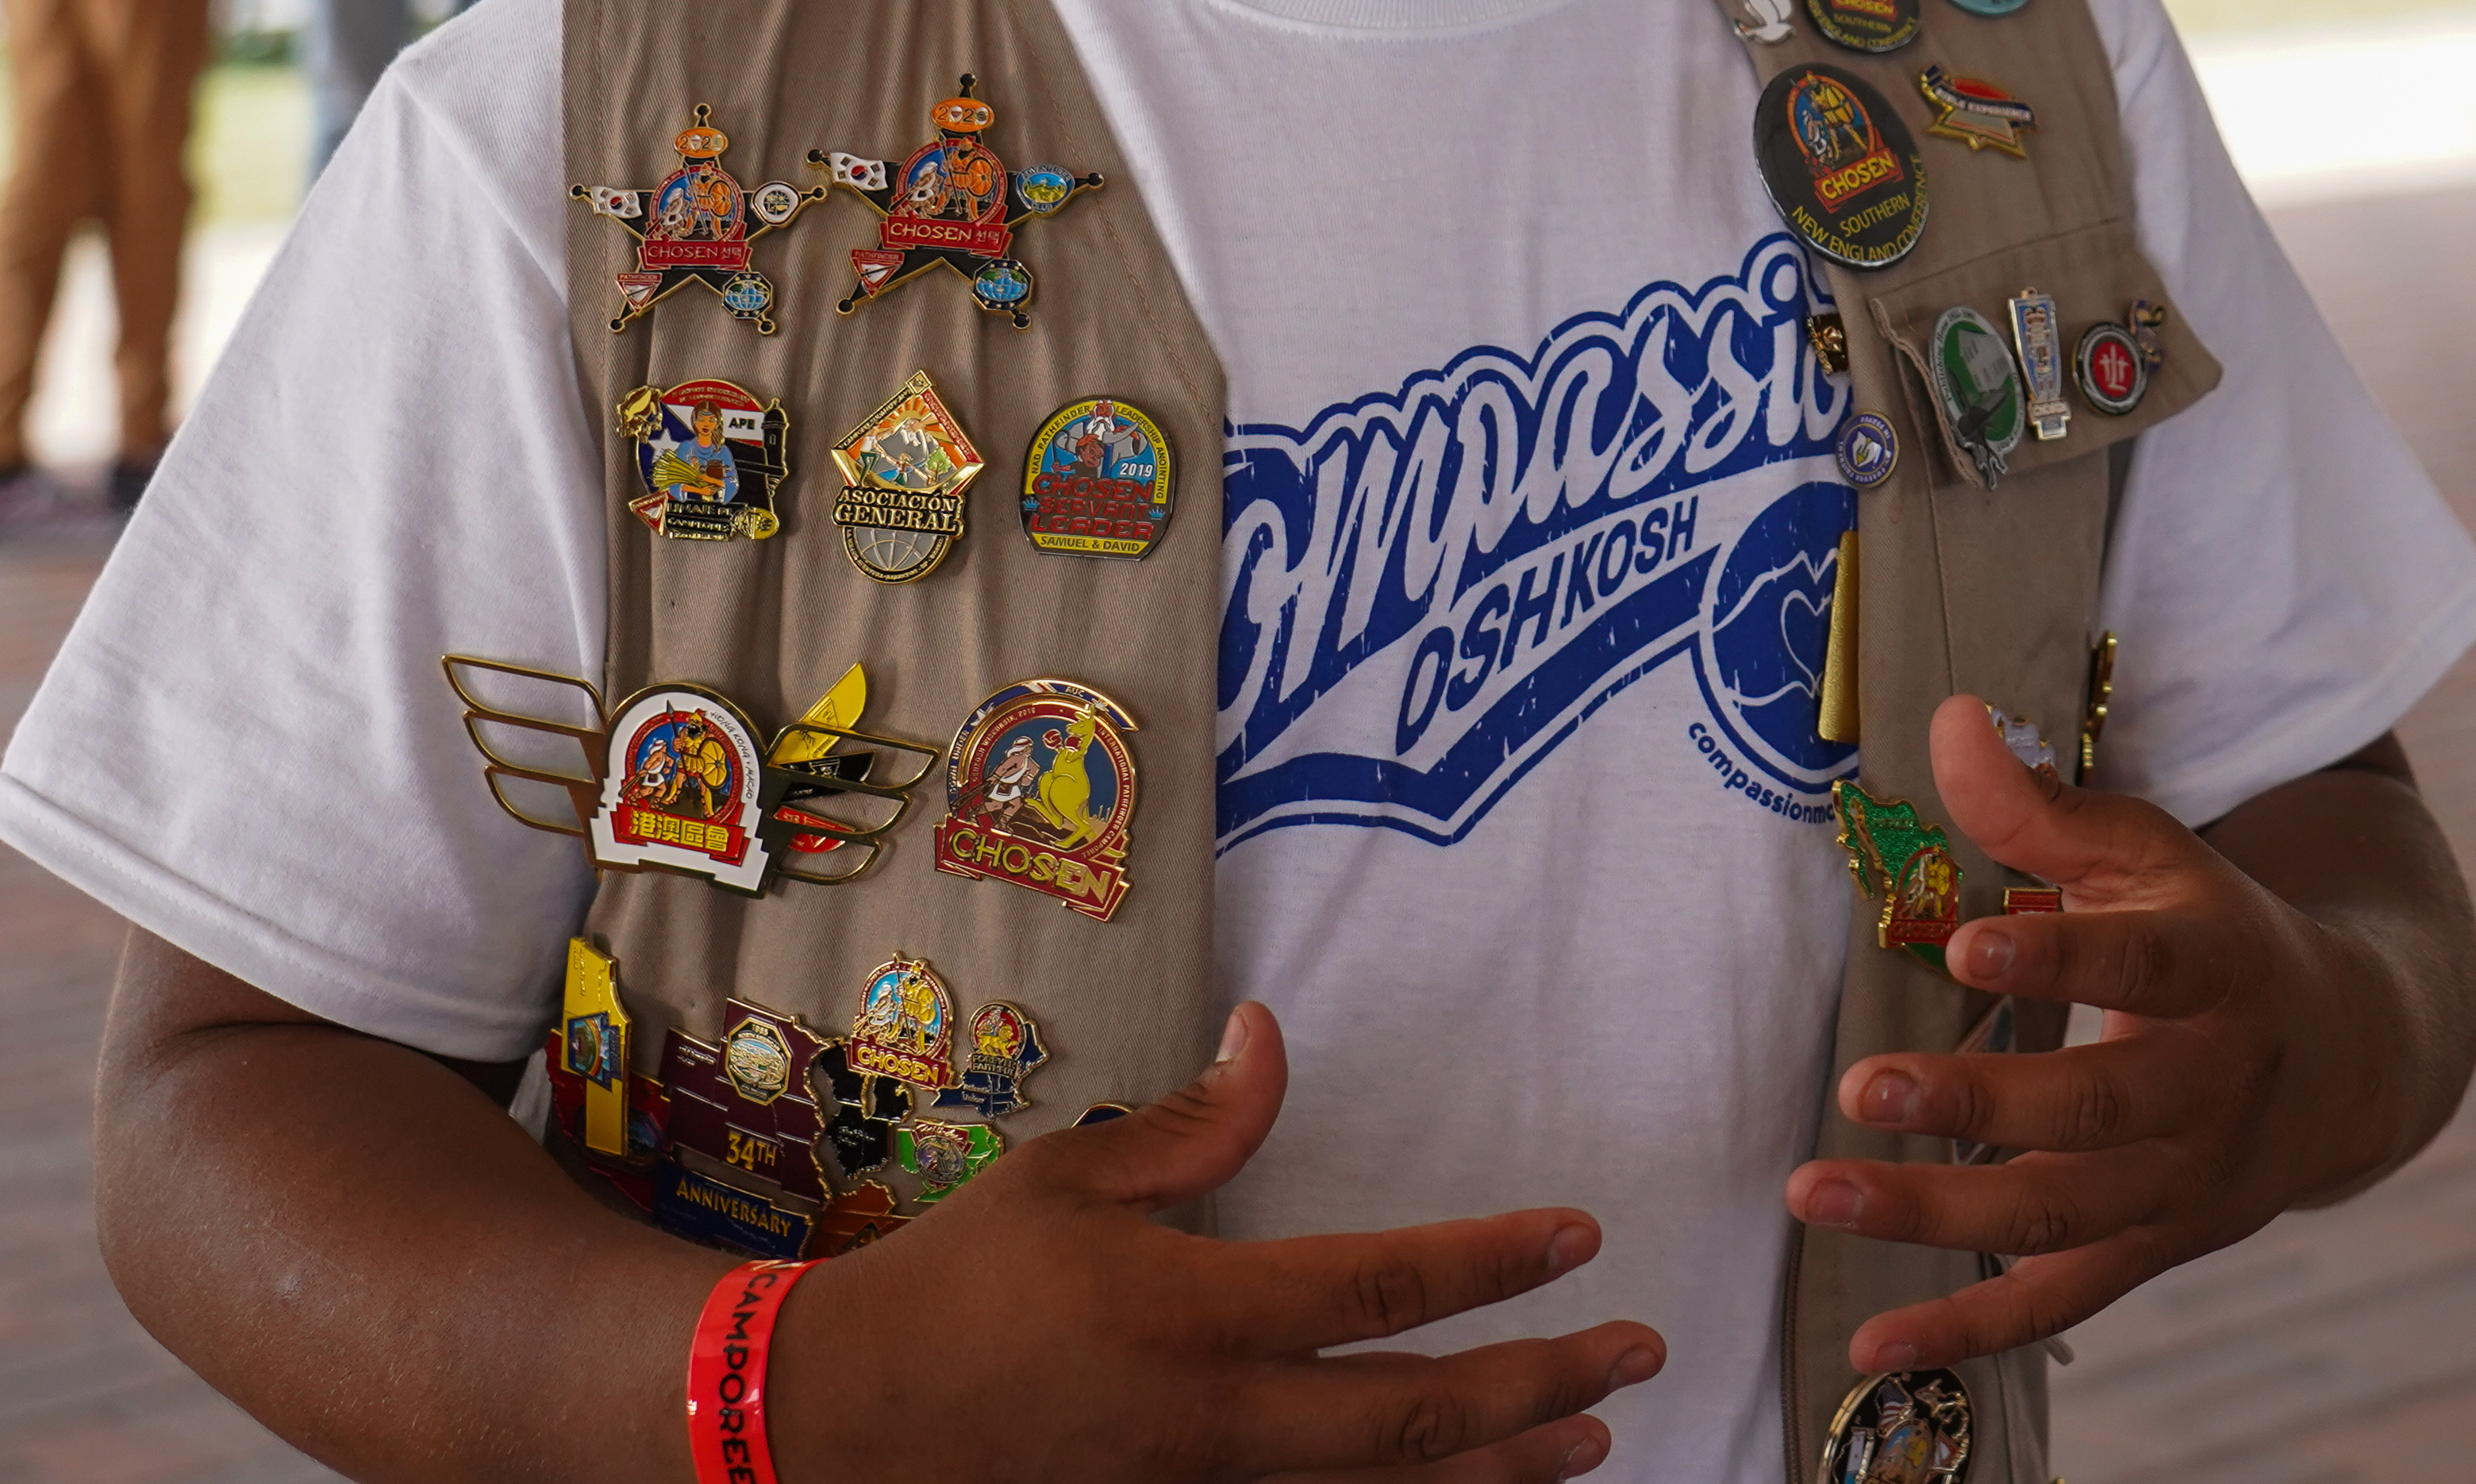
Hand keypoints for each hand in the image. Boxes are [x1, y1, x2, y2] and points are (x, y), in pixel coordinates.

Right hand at [772, 1004, 1661, 1481]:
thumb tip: (1273, 1035)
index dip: (1491, 1261)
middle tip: (1637, 1356)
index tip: (1579, 1235)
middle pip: (1416, 1415)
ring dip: (1499, 1471)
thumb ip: (1196, 1124)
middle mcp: (1217, 1421)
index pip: (1382, 1287)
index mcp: (1196, 1314)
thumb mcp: (1070, 1174)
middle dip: (1540, 1386)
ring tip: (1589, 1445)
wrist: (838, 1423)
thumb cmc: (956, 1284)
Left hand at [1781, 700, 2448, 1373]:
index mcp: (2221, 964)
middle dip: (1975, 1103)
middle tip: (1859, 1086)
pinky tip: (1875, 1343)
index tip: (1967, 942)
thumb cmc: (2216, 932)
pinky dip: (1968, 1331)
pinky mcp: (2158, 1249)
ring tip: (1817, 1192)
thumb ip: (2041, 806)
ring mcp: (2188, 1184)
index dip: (2059, 955)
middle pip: (2094, 1108)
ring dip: (1935, 1214)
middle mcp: (2214, 1085)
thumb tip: (1943, 723)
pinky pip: (2060, 1301)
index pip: (2141, 964)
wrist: (2353, 1057)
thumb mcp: (2153, 854)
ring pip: (2062, 1214)